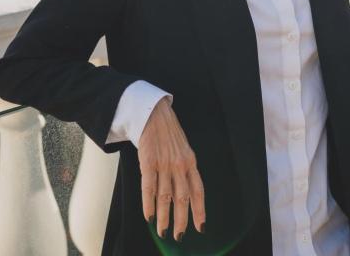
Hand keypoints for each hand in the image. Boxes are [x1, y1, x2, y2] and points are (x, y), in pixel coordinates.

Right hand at [138, 97, 205, 241]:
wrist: (154, 113)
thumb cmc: (168, 133)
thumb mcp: (183, 149)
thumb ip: (184, 168)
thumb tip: (182, 193)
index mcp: (191, 161)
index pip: (198, 190)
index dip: (200, 210)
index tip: (201, 227)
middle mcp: (179, 164)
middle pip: (182, 198)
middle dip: (181, 219)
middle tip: (178, 235)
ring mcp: (164, 163)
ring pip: (165, 196)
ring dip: (164, 216)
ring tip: (163, 231)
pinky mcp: (148, 161)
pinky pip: (149, 187)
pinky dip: (148, 204)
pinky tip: (149, 216)